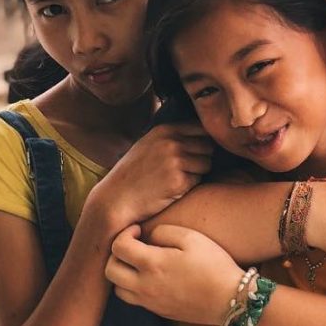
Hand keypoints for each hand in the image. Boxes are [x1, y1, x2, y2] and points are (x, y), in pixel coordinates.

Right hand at [92, 123, 212, 231]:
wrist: (117, 198)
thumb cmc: (134, 173)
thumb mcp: (149, 143)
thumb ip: (172, 136)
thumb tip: (203, 132)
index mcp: (165, 130)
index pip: (202, 128)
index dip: (203, 141)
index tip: (196, 152)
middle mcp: (172, 143)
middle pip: (208, 146)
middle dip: (202, 157)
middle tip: (186, 169)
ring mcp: (176, 161)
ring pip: (207, 164)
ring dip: (198, 172)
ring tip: (178, 178)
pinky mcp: (179, 181)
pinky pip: (198, 180)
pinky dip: (190, 186)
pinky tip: (173, 188)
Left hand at [105, 224, 242, 322]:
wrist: (230, 300)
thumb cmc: (214, 266)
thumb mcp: (192, 238)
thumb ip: (163, 231)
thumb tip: (148, 236)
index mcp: (151, 264)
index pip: (118, 247)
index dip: (123, 233)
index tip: (137, 230)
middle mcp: (145, 286)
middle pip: (110, 271)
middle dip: (116, 255)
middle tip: (133, 246)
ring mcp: (151, 302)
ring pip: (118, 290)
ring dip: (122, 274)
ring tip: (138, 264)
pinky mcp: (159, 312)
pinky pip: (135, 300)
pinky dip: (134, 288)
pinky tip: (152, 278)